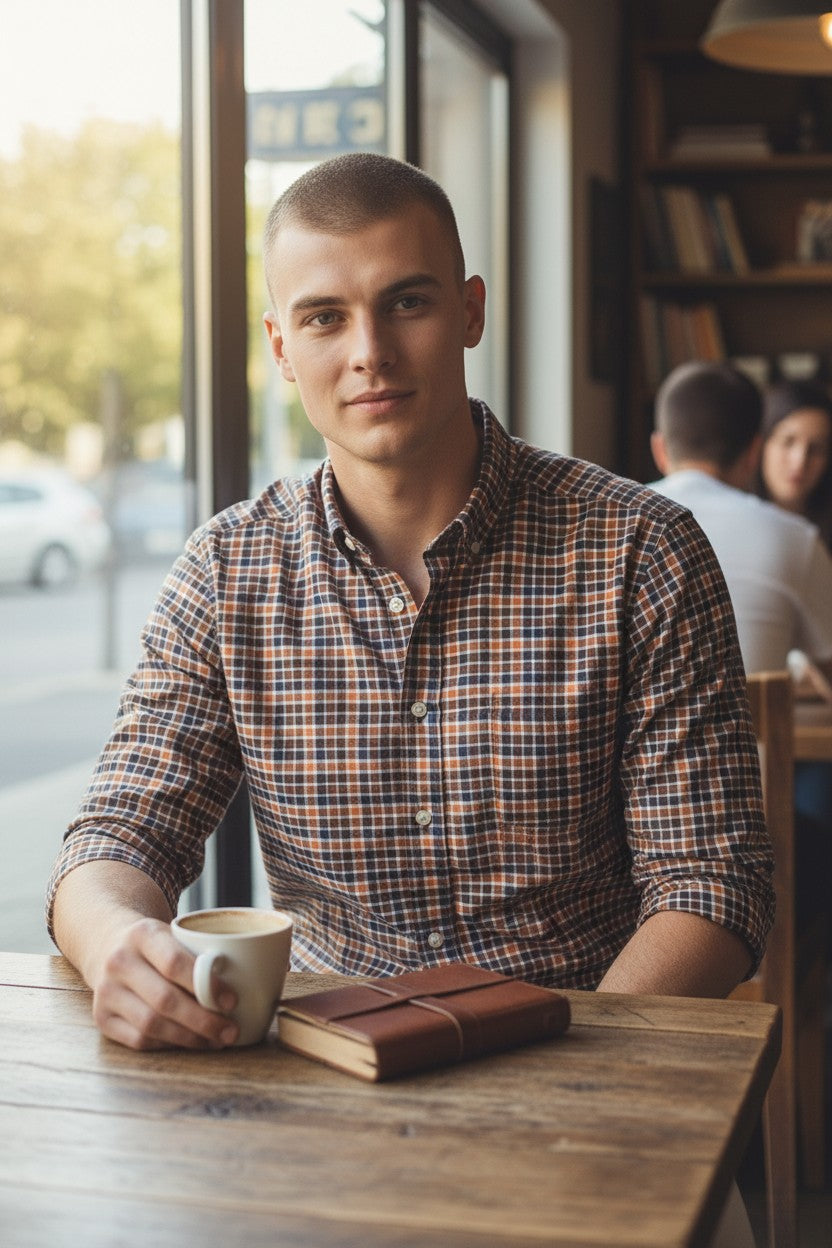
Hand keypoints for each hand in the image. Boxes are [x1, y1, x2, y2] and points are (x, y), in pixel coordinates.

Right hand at [90, 917, 238, 1050]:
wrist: (107, 943)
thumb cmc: (157, 942)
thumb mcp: (175, 931)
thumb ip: (204, 951)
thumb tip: (256, 978)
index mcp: (142, 934)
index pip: (174, 962)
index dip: (205, 985)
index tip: (232, 1001)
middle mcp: (118, 962)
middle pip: (164, 1000)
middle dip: (202, 1021)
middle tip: (231, 1031)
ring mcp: (106, 992)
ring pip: (151, 1025)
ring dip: (189, 1038)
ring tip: (216, 1041)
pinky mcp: (102, 1017)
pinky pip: (139, 1040)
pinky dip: (168, 1045)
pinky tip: (189, 1042)